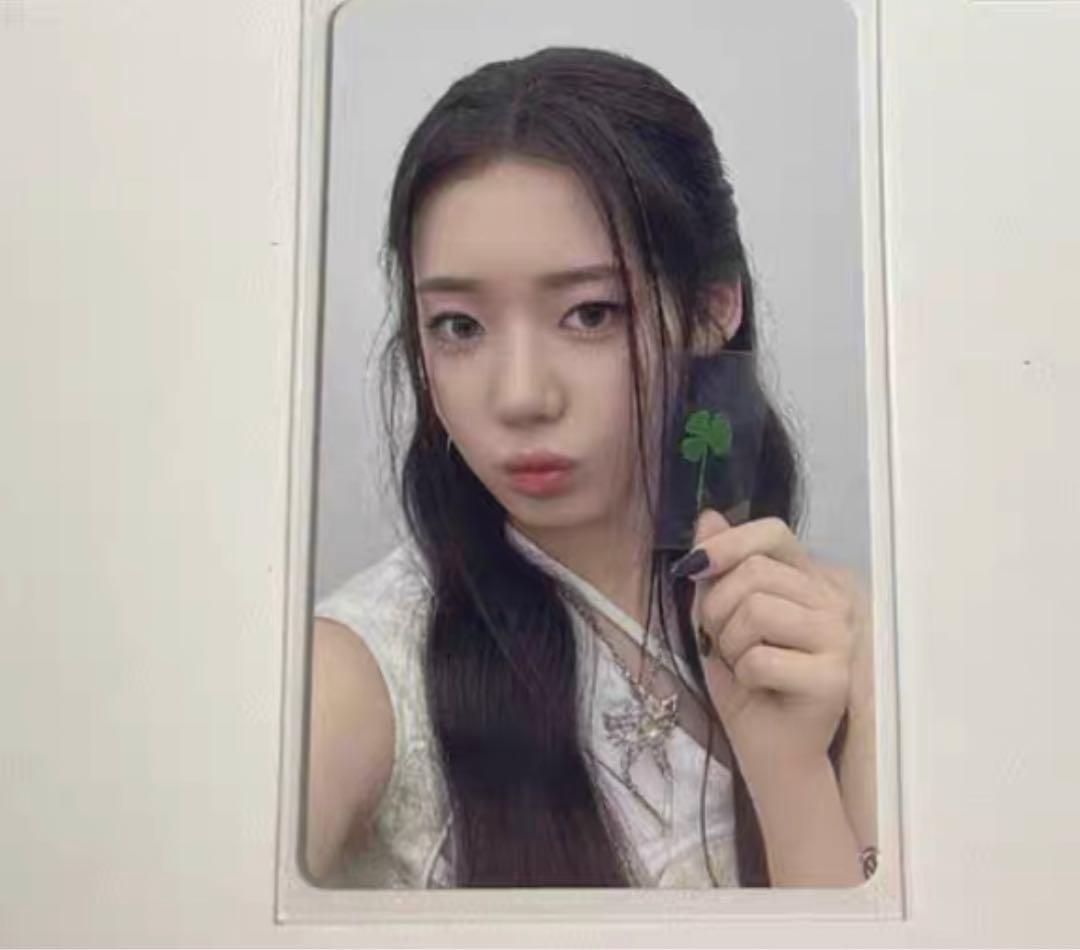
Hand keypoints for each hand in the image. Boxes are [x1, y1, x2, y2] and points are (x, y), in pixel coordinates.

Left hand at [672, 508, 858, 776]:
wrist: (769, 749)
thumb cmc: (747, 682)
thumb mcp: (719, 618)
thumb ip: (717, 569)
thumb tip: (707, 516)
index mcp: (807, 579)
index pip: (774, 532)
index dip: (729, 543)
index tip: (695, 567)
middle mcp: (832, 601)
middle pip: (754, 573)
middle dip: (717, 610)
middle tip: (723, 643)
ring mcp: (840, 638)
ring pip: (756, 611)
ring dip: (730, 644)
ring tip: (742, 665)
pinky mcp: (834, 677)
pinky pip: (761, 658)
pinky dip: (744, 676)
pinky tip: (761, 688)